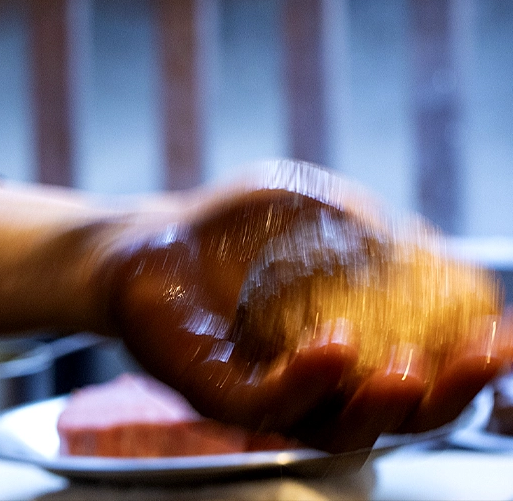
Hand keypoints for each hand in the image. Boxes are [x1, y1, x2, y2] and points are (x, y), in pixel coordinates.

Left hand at [96, 161, 512, 451]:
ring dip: (382, 404)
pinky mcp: (215, 390)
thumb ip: (363, 227)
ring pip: (337, 424)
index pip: (419, 367)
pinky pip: (266, 402)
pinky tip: (334, 347)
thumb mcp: (309, 208)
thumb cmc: (233, 225)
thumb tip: (430, 246)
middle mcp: (313, 382)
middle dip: (447, 392)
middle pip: (393, 411)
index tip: (502, 329)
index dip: (466, 359)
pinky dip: (306, 380)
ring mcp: (266, 392)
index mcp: (345, 344)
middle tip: (485, 356)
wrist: (154, 236)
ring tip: (410, 370)